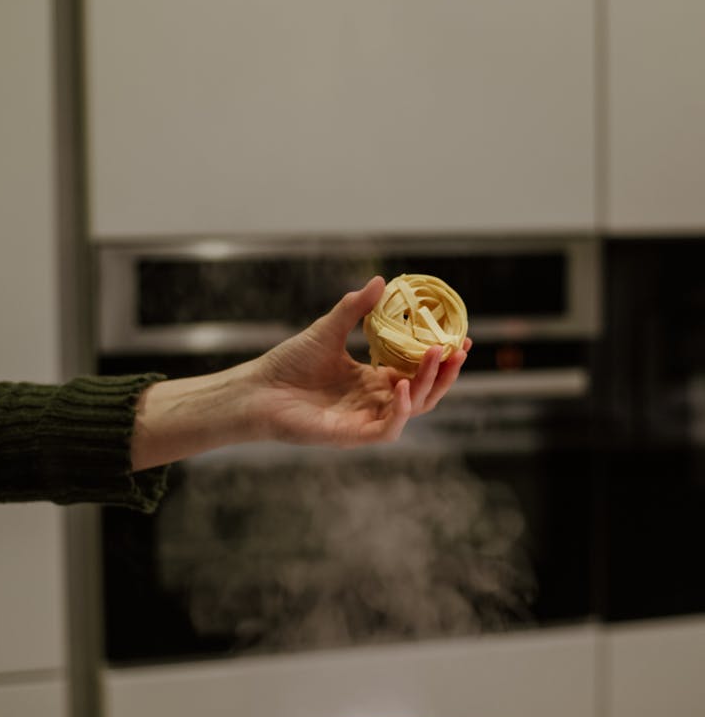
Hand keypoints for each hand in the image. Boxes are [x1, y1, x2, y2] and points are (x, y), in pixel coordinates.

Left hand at [131, 277, 470, 469]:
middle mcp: (374, 402)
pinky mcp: (353, 436)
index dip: (440, 358)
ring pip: (413, 409)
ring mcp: (365, 420)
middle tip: (458, 348)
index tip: (458, 337)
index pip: (417, 372)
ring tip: (434, 356)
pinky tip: (402, 385)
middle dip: (445, 372)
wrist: (258, 390)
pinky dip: (400, 410)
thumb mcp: (327, 329)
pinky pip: (388, 428)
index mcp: (373, 380)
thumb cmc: (288, 364)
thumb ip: (355, 308)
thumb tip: (381, 280)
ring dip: (428, 384)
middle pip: (424, 392)